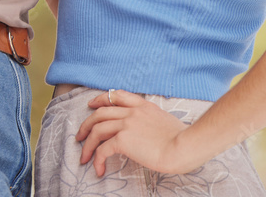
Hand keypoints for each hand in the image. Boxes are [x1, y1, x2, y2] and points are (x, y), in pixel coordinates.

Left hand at [75, 89, 204, 175]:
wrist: (184, 146)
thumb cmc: (183, 139)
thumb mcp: (165, 120)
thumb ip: (151, 120)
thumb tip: (147, 131)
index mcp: (143, 105)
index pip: (116, 95)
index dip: (101, 99)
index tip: (92, 105)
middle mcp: (132, 111)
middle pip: (100, 112)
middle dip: (87, 124)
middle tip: (80, 135)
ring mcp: (126, 124)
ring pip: (97, 130)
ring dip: (87, 144)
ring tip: (83, 156)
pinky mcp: (123, 139)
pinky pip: (102, 149)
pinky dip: (97, 158)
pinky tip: (98, 169)